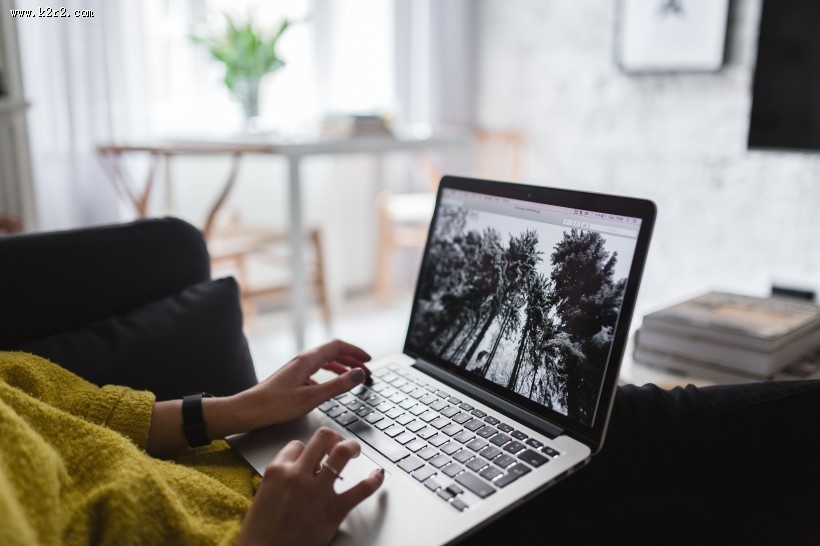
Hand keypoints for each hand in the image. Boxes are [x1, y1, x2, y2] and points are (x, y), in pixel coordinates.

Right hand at [237, 427, 384, 545]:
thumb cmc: (260, 533)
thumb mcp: (263, 495)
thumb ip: (281, 479)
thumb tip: (298, 472)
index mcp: (277, 470)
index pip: (298, 445)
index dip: (306, 450)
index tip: (311, 457)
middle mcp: (298, 474)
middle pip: (323, 437)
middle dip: (333, 438)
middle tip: (338, 443)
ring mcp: (318, 490)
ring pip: (341, 452)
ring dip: (352, 447)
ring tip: (355, 450)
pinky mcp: (334, 509)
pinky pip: (361, 489)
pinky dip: (373, 481)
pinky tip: (377, 476)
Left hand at [238, 339, 372, 430]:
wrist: (248, 411)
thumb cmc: (274, 405)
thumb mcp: (312, 397)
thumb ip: (338, 385)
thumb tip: (360, 374)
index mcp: (307, 360)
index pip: (338, 346)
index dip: (356, 351)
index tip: (369, 359)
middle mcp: (302, 361)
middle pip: (332, 353)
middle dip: (352, 360)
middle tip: (367, 370)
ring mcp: (296, 370)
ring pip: (324, 363)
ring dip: (342, 368)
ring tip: (353, 377)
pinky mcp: (292, 380)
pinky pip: (316, 373)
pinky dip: (329, 377)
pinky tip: (330, 388)